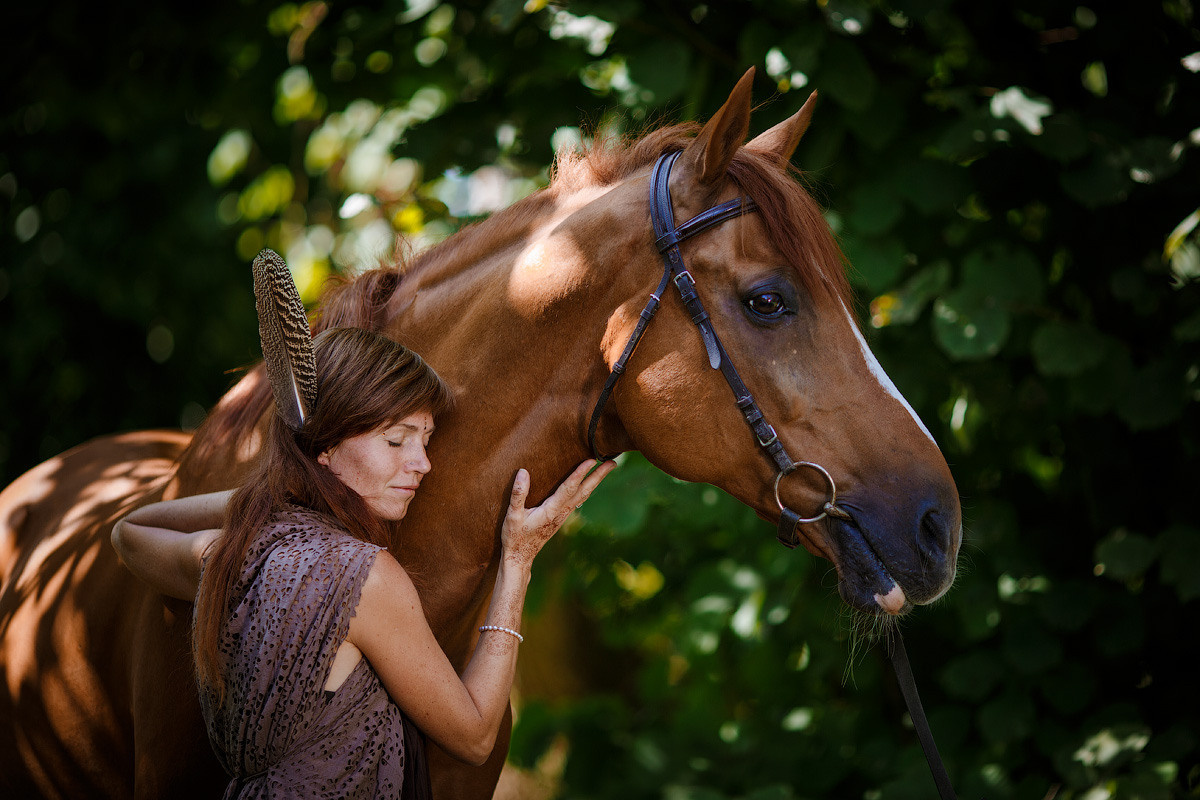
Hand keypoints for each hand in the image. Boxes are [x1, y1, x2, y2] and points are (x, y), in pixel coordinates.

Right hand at [501, 459, 616, 566]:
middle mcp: (561, 512)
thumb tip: (523, 471)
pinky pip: (578, 500)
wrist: (520, 557)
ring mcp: (563, 515)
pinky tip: (589, 483)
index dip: (579, 474)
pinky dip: (586, 489)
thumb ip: (518, 494)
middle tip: (613, 462)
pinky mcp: (561, 517)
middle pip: (584, 491)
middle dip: (598, 476)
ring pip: (583, 495)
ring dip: (596, 481)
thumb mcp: (512, 516)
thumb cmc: (515, 537)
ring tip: (607, 467)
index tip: (591, 460)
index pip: (568, 488)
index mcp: (551, 511)